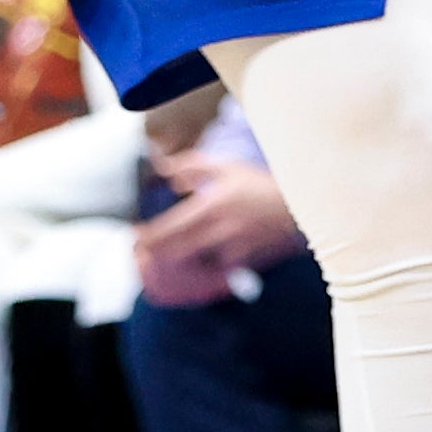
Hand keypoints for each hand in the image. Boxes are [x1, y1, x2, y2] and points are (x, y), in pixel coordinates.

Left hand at [131, 160, 304, 306]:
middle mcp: (218, 229)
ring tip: (165, 259)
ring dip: (180, 260)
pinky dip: (208, 264)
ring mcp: (231, 245)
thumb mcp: (226, 166)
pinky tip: (199, 263)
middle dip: (159, 252)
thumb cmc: (258, 182)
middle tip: (143, 254)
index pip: (173, 226)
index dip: (152, 235)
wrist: (295, 204)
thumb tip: (167, 172)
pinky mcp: (244, 255)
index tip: (136, 238)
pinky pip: (219, 264)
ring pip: (197, 259)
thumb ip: (194, 166)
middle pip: (179, 248)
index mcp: (210, 206)